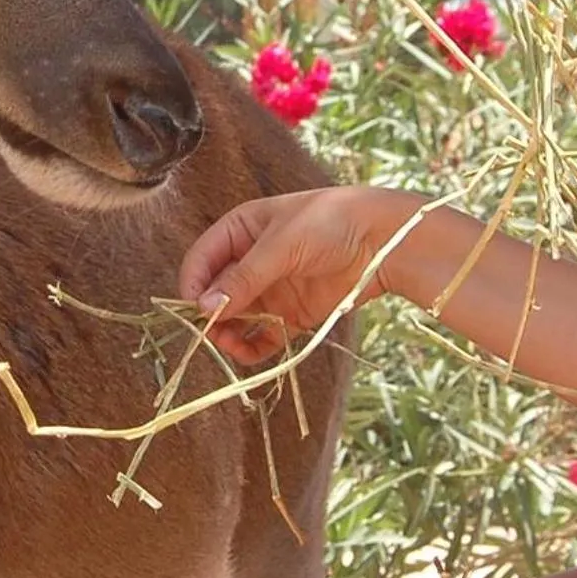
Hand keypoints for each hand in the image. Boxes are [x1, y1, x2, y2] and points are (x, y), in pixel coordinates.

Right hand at [176, 186, 422, 362]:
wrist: (383, 239)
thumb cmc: (329, 224)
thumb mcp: (281, 245)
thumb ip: (244, 277)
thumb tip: (204, 307)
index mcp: (240, 230)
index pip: (202, 258)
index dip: (193, 283)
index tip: (193, 308)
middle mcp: (250, 261)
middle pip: (215, 293)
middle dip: (209, 313)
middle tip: (212, 331)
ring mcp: (270, 289)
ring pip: (234, 318)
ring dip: (227, 334)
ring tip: (231, 343)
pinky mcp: (291, 315)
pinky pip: (261, 337)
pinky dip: (251, 348)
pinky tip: (248, 353)